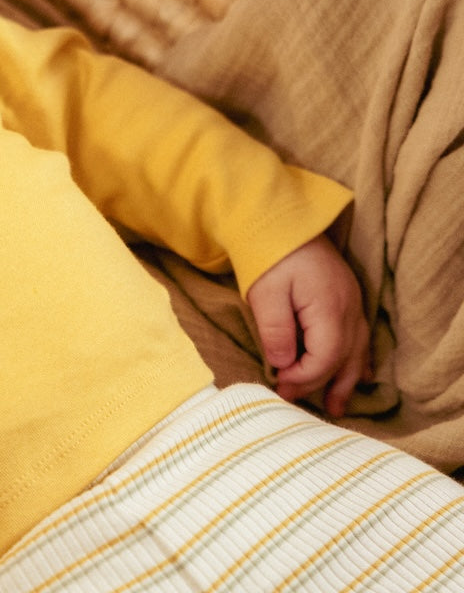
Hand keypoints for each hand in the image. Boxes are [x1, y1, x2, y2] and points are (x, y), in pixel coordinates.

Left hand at [245, 233, 370, 417]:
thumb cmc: (269, 255)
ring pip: (357, 351)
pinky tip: (356, 375)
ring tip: (337, 406)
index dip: (303, 378)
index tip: (279, 385)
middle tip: (297, 402)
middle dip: (321, 384)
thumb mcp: (264, 293)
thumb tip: (284, 364)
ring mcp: (352, 301)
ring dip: (345, 379)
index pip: (323, 358)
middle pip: (343, 359)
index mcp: (328, 308)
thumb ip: (276, 331)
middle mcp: (349, 308)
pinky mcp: (347, 296)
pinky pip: (360, 336)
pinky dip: (356, 359)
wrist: (281, 217)